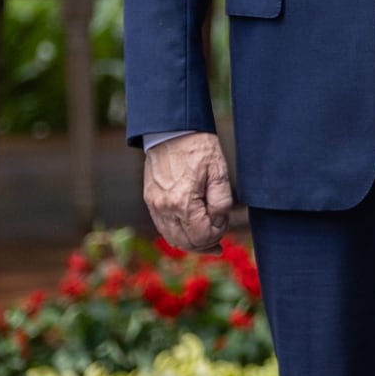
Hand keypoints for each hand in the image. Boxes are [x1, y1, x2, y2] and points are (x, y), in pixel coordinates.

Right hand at [144, 132, 235, 251]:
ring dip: (191, 243)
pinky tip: (190, 230)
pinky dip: (178, 234)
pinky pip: (163, 227)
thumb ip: (221, 203)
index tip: (225, 223)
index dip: (217, 234)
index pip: (202, 235)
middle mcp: (164, 208)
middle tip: (219, 241)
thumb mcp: (219, 172)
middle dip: (205, 244)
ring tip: (208, 240)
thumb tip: (218, 223)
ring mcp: (154, 205)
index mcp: (182, 202)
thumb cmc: (198, 148)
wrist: (171, 131)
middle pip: (186, 243)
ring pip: (172, 239)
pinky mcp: (150, 201)